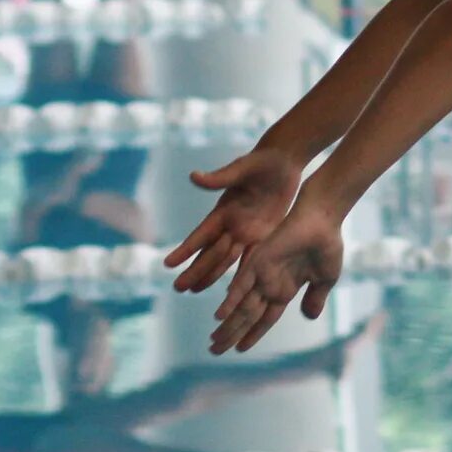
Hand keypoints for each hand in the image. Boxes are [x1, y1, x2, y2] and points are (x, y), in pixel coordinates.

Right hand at [164, 146, 307, 293]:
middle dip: (194, 271)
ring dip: (211, 275)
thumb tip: (193, 176)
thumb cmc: (261, 160)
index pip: (200, 235)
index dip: (185, 250)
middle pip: (210, 253)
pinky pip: (252, 258)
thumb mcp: (242, 168)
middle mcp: (231, 224)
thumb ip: (220, 177)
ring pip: (226, 260)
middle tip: (178, 288)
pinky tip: (235, 288)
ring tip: (193, 291)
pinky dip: (243, 273)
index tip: (167, 263)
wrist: (284, 161)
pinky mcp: (263, 235)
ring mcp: (246, 232)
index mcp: (223, 210)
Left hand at [205, 200, 344, 353]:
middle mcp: (270, 284)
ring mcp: (262, 273)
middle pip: (247, 316)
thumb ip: (314, 298)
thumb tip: (309, 317)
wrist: (323, 220)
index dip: (252, 334)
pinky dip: (231, 301)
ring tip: (213, 342)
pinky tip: (220, 316)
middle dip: (232, 334)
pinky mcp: (258, 260)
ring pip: (241, 306)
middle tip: (214, 351)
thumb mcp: (324, 280)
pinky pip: (242, 284)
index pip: (264, 318)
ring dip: (228, 325)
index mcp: (285, 290)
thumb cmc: (326, 245)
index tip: (239, 349)